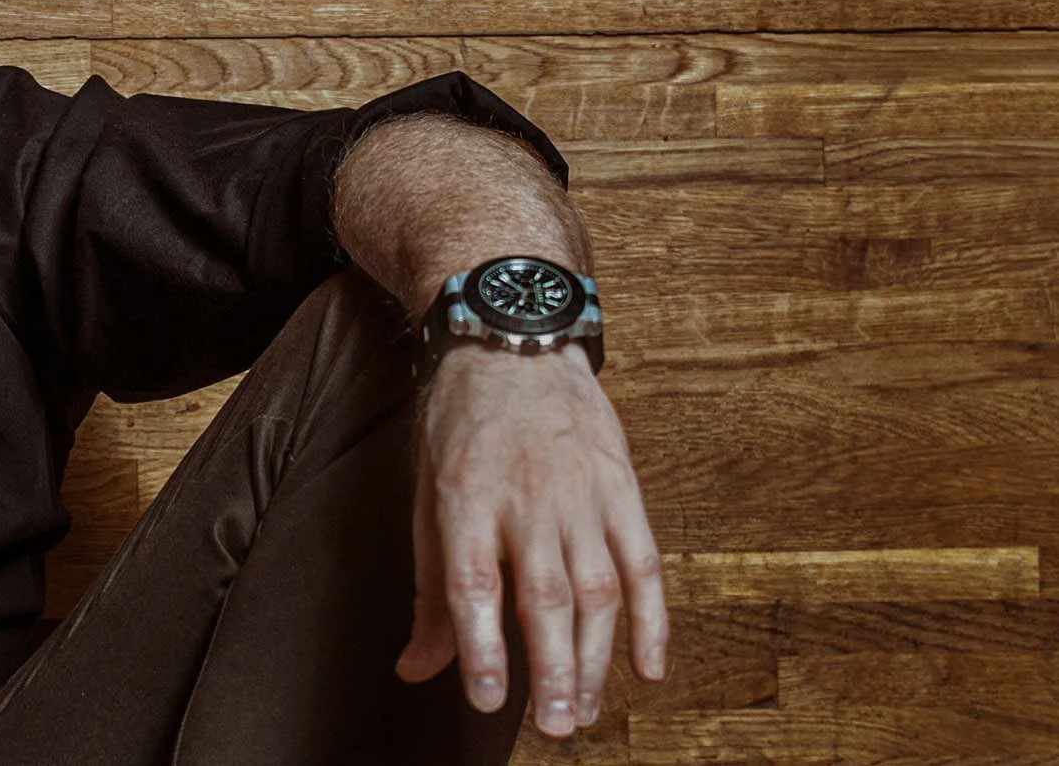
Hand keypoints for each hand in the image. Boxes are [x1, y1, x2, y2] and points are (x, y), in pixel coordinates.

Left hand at [392, 340, 667, 736]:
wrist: (511, 341)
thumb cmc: (459, 423)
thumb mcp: (426, 494)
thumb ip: (428, 587)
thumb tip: (415, 668)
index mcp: (466, 497)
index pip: (474, 584)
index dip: (482, 647)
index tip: (486, 699)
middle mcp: (527, 498)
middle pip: (545, 598)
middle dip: (551, 671)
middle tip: (553, 727)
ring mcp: (582, 493)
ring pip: (599, 591)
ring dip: (595, 659)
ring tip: (583, 710)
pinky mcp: (622, 488)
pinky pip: (645, 563)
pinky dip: (653, 620)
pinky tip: (647, 667)